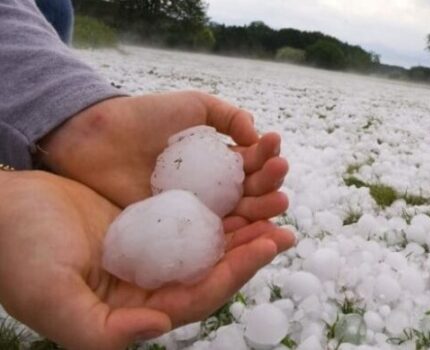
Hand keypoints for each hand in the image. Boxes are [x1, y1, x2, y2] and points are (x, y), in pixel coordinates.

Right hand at [0, 171, 294, 349]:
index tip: (269, 243)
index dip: (237, 272)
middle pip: (216, 266)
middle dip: (254, 245)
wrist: (3, 209)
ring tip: (276, 191)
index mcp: (138, 306)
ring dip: (245, 217)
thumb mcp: (51, 296)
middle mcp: (154, 281)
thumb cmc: (17, 254)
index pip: (201, 294)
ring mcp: (155, 248)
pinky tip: (241, 177)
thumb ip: (101, 328)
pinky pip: (195, 210)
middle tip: (286, 220)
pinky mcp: (152, 219)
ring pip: (212, 237)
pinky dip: (221, 196)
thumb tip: (161, 326)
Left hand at [40, 91, 288, 227]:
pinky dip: (236, 233)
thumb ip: (228, 116)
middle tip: (278, 173)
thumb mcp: (193, 105)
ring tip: (279, 200)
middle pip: (252, 190)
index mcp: (219, 159)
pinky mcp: (179, 228)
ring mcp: (197, 209)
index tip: (273, 144)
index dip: (266, 154)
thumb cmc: (145, 117)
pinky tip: (252, 227)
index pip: (252, 162)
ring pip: (239, 213)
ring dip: (263, 208)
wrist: (98, 138)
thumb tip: (256, 134)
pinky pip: (212, 234)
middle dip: (270, 181)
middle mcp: (213, 187)